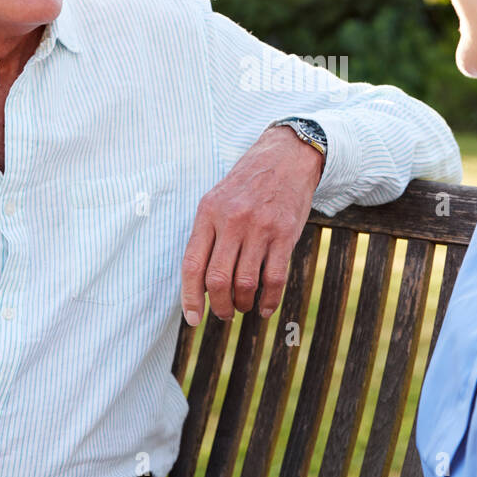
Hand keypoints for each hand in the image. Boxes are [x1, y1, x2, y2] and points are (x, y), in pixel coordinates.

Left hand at [181, 125, 325, 324]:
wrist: (286, 157)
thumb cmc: (248, 184)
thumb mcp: (218, 199)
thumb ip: (208, 235)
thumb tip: (200, 283)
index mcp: (208, 212)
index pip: (192, 264)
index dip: (190, 297)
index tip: (194, 319)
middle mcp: (231, 220)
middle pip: (217, 279)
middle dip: (220, 306)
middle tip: (225, 313)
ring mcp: (259, 227)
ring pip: (245, 283)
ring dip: (243, 304)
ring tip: (244, 306)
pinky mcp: (284, 234)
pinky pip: (275, 278)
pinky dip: (269, 300)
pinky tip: (265, 307)